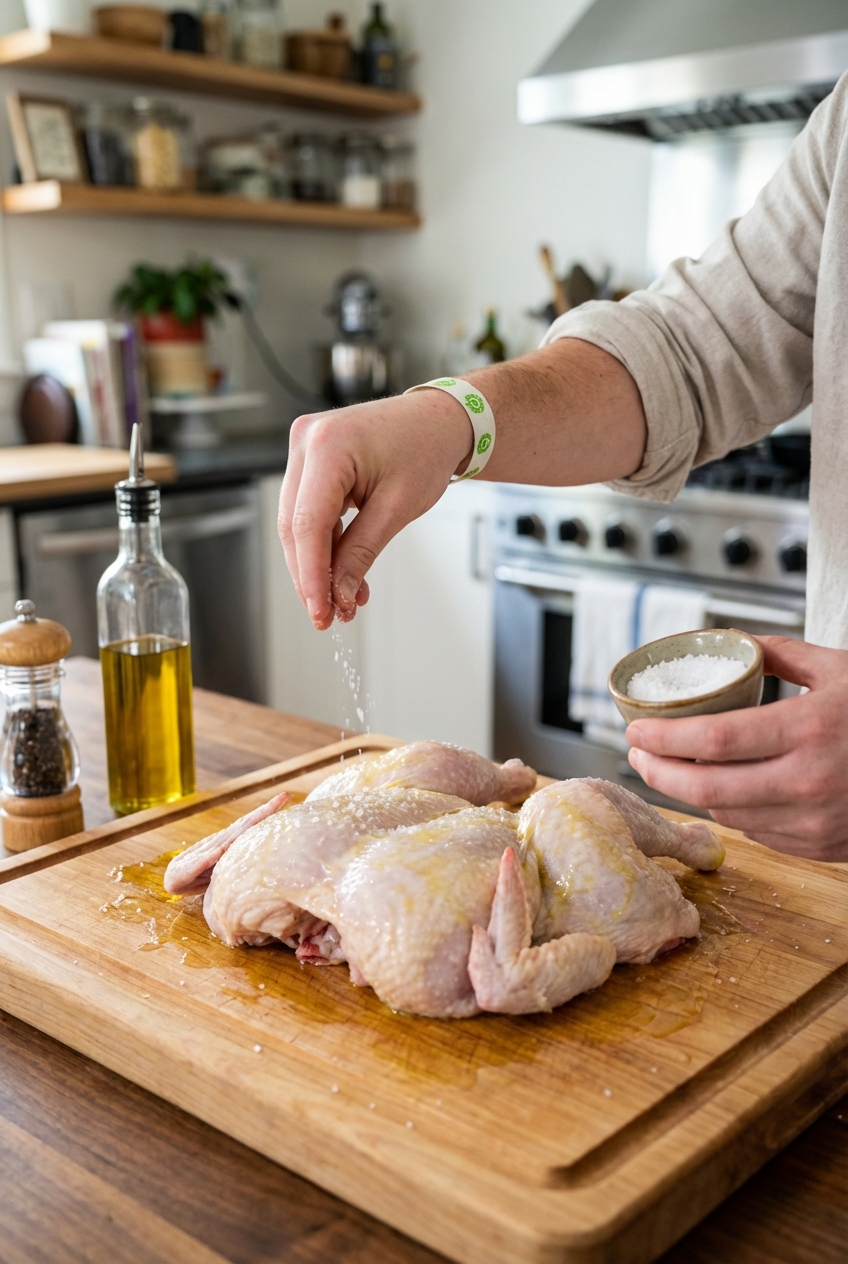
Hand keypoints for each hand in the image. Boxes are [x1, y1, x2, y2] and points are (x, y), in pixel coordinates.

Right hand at [278, 393, 471, 629]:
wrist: (439, 419)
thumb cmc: (426, 448)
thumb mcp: (397, 508)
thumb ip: (362, 552)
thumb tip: (340, 595)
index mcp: (327, 446)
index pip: (306, 525)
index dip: (311, 576)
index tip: (321, 613)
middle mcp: (306, 441)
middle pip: (294, 526)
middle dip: (312, 576)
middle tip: (330, 615)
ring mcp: (305, 448)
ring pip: (298, 523)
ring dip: (319, 564)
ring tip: (344, 599)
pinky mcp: (312, 460)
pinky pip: (309, 510)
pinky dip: (326, 544)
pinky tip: (344, 573)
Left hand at [625, 637, 847, 861]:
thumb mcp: (841, 669)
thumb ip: (782, 654)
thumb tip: (732, 642)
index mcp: (810, 729)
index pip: (711, 739)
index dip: (661, 737)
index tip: (634, 728)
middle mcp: (809, 782)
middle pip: (705, 787)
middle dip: (657, 772)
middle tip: (636, 754)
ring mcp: (815, 822)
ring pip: (726, 814)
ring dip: (690, 793)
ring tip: (673, 767)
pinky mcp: (821, 847)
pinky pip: (756, 832)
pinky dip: (731, 811)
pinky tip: (722, 789)